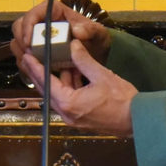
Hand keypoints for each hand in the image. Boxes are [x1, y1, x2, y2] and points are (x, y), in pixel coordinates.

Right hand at [10, 1, 111, 86]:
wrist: (96, 52)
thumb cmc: (94, 37)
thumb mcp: (96, 32)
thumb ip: (89, 30)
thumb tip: (77, 31)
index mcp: (52, 11)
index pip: (32, 14)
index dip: (27, 26)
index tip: (29, 42)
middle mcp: (40, 21)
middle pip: (19, 27)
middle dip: (21, 42)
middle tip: (31, 56)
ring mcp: (36, 37)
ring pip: (17, 42)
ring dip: (22, 54)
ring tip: (33, 64)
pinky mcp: (35, 51)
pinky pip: (22, 57)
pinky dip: (26, 64)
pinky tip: (36, 71)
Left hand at [18, 40, 137, 136]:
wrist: (137, 120)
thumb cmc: (121, 100)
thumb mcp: (102, 75)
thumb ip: (84, 60)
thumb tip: (73, 45)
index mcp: (69, 103)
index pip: (46, 82)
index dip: (36, 68)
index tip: (27, 56)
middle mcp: (67, 114)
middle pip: (48, 91)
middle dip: (42, 74)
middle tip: (34, 57)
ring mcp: (73, 118)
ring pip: (59, 95)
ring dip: (59, 79)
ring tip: (58, 60)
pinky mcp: (81, 119)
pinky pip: (69, 100)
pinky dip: (69, 87)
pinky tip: (73, 73)